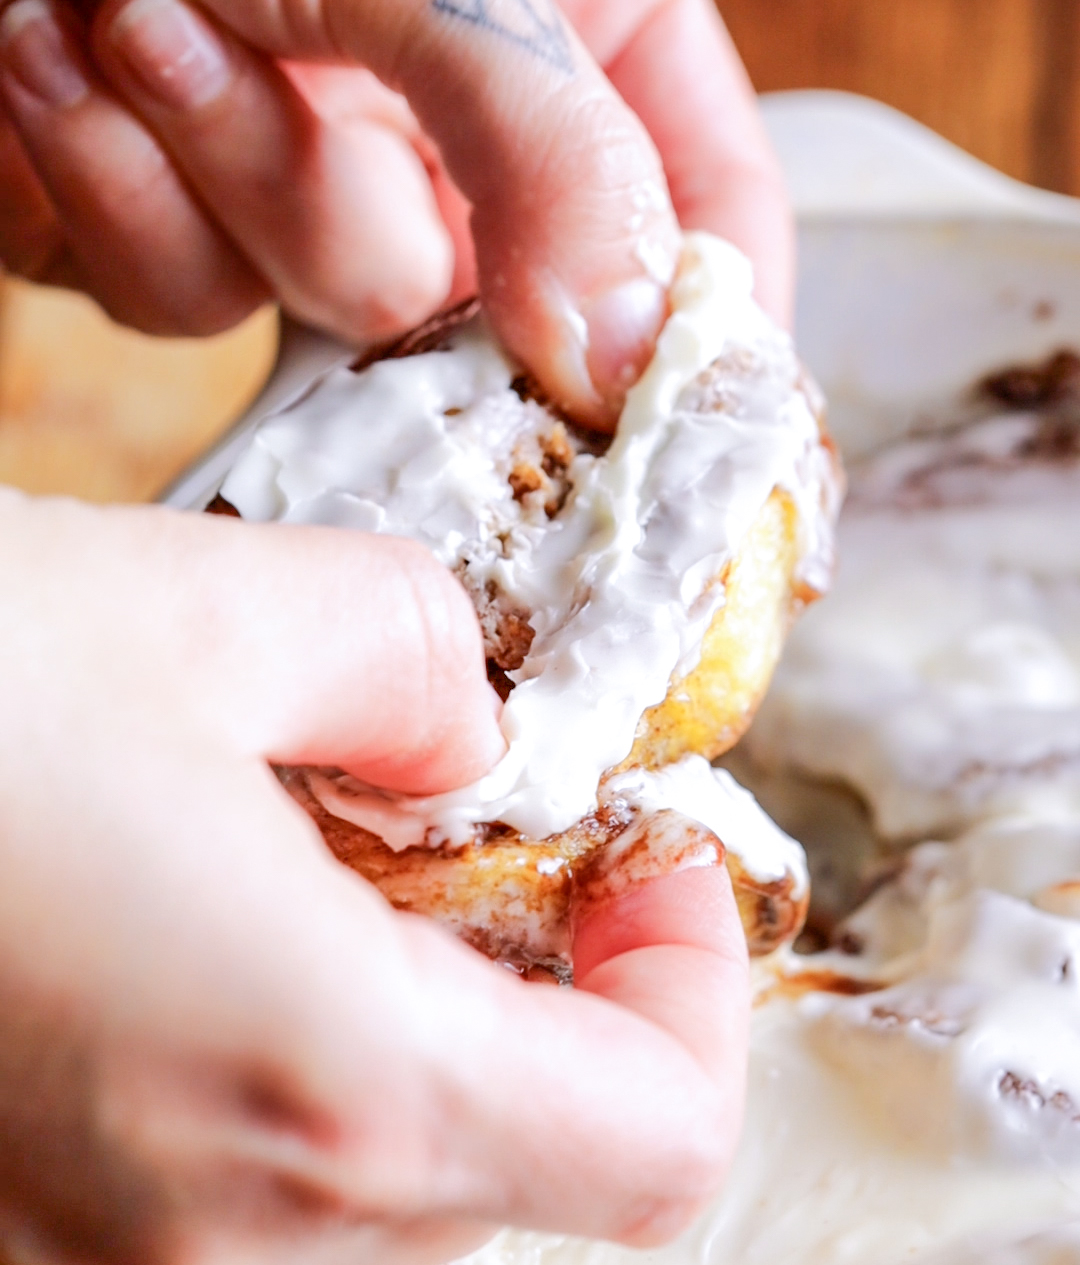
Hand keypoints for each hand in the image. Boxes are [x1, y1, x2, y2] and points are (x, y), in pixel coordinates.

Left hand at [0, 0, 790, 426]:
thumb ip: (557, 155)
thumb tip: (630, 357)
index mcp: (577, 35)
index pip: (710, 203)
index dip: (698, 318)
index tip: (672, 417)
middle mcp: (466, 126)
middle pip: (514, 299)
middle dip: (389, 224)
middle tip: (322, 108)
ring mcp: (333, 189)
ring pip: (342, 307)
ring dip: (236, 171)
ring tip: (146, 17)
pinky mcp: (198, 235)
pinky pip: (197, 299)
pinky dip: (128, 197)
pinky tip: (64, 60)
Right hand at [0, 494, 748, 1264]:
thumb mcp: (204, 609)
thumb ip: (403, 652)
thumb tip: (463, 733)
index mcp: (317, 1092)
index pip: (659, 1137)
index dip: (693, 984)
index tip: (653, 855)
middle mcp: (223, 1250)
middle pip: (530, 1157)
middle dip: (557, 987)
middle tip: (503, 838)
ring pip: (389, 1181)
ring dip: (420, 1025)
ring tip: (336, 867)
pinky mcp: (32, 1240)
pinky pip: (247, 1182)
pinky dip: (294, 1063)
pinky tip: (211, 924)